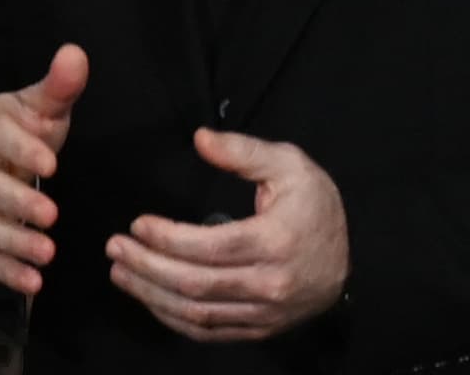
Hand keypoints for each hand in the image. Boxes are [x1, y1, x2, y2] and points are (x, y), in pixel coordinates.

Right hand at [0, 44, 87, 294]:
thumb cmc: (18, 132)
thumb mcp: (38, 108)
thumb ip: (59, 87)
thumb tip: (76, 54)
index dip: (21, 148)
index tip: (52, 161)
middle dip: (16, 202)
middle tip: (51, 215)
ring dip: (11, 242)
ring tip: (46, 255)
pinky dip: (4, 272)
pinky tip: (33, 283)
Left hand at [106, 127, 347, 342]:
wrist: (355, 256)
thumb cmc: (317, 205)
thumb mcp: (290, 164)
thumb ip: (243, 151)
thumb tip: (199, 138)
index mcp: (274, 242)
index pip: (208, 247)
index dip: (166, 238)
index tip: (137, 223)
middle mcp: (269, 285)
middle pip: (194, 284)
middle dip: (146, 267)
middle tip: (114, 248)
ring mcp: (264, 314)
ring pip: (196, 314)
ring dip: (151, 295)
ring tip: (120, 273)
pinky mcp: (260, 329)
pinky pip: (209, 332)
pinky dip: (174, 318)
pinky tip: (151, 298)